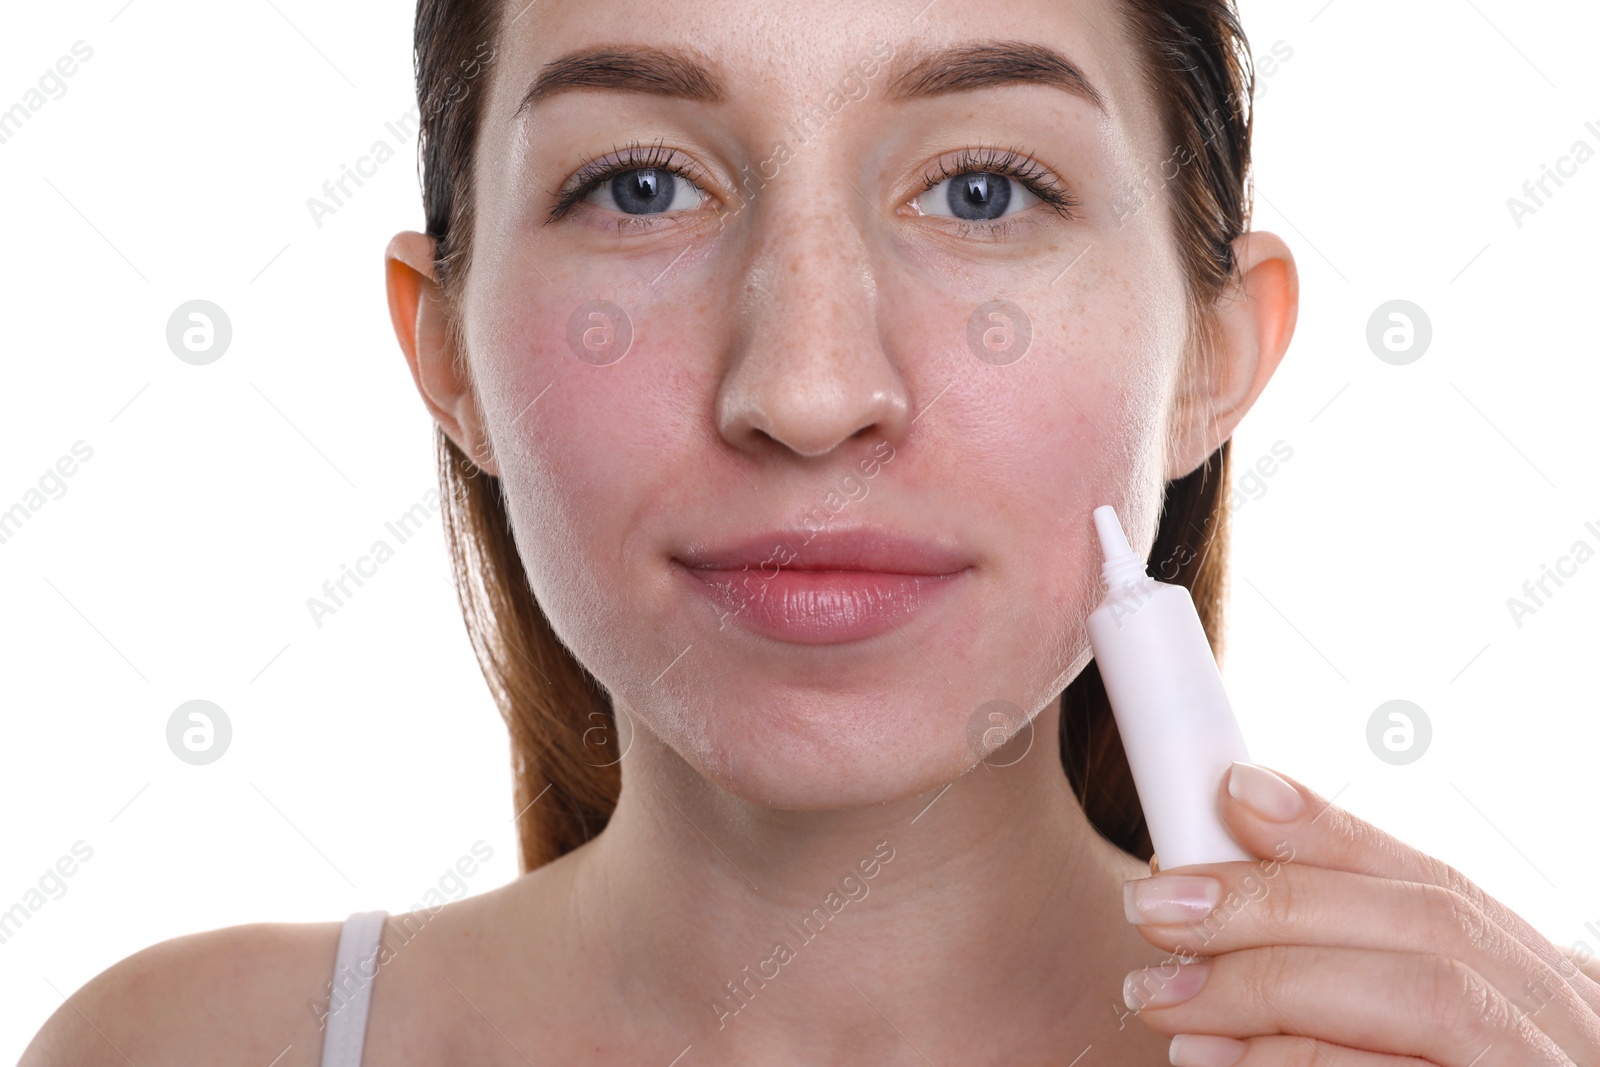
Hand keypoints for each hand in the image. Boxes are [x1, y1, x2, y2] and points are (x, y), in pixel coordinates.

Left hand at [1119, 761, 1599, 1065]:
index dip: (1330, 831)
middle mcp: (1565, 1026)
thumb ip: (1355, 953)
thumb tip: (1246, 831)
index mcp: (1538, 985)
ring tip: (1164, 1003)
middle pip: (1422, 929)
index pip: (1435, 882)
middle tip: (1153, 911)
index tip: (1231, 794)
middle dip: (1273, 908)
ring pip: (1421, 1002)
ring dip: (1274, 989)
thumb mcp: (1418, 1017)